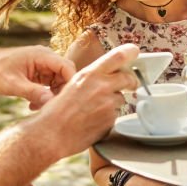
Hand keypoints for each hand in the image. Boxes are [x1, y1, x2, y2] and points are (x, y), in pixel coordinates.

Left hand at [0, 46, 75, 108]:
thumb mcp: (13, 84)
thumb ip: (33, 92)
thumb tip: (51, 101)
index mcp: (41, 54)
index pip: (67, 67)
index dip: (70, 83)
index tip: (64, 101)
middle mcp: (45, 57)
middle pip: (66, 75)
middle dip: (60, 92)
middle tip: (48, 108)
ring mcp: (43, 65)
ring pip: (59, 82)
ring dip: (51, 96)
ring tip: (36, 107)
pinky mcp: (40, 73)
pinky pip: (50, 85)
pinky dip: (45, 96)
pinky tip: (32, 105)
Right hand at [37, 43, 138, 157]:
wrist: (52, 133)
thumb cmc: (57, 110)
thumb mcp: (72, 84)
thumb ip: (92, 78)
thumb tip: (107, 75)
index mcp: (90, 74)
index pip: (118, 56)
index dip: (130, 52)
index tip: (135, 52)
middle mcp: (102, 86)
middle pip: (128, 78)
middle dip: (131, 82)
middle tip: (131, 85)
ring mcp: (108, 104)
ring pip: (121, 99)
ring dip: (114, 103)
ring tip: (94, 110)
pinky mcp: (111, 120)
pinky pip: (115, 115)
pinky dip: (108, 118)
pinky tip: (93, 121)